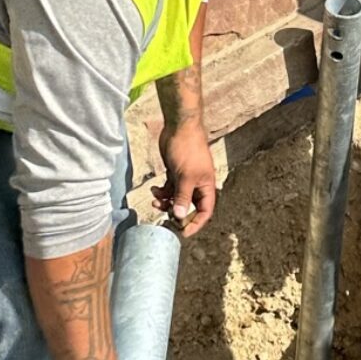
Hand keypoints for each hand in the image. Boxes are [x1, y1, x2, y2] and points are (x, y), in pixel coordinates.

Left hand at [154, 120, 218, 235]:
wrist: (180, 127)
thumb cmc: (188, 150)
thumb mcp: (185, 176)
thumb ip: (182, 197)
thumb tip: (178, 216)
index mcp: (206, 187)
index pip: (204, 212)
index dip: (195, 224)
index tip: (182, 232)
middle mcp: (197, 186)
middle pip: (188, 208)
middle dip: (175, 213)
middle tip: (162, 217)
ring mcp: (185, 180)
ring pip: (176, 199)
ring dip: (165, 203)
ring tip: (155, 200)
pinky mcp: (175, 173)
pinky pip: (169, 190)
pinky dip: (161, 192)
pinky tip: (154, 189)